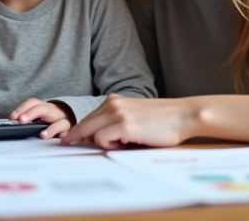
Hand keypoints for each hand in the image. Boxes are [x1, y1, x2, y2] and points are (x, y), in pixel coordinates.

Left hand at [10, 98, 73, 138]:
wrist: (66, 120)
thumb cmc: (48, 121)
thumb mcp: (36, 118)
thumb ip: (26, 120)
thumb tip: (12, 124)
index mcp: (43, 107)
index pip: (32, 103)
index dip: (22, 108)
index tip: (13, 117)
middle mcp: (53, 111)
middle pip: (43, 108)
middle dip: (31, 113)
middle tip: (21, 121)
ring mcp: (62, 121)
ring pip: (60, 121)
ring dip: (50, 128)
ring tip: (41, 135)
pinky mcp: (68, 131)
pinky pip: (67, 133)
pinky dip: (62, 135)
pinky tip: (57, 139)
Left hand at [60, 95, 195, 148]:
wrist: (184, 115)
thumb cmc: (163, 122)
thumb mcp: (134, 118)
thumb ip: (115, 124)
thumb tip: (96, 140)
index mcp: (114, 101)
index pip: (88, 118)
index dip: (76, 131)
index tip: (64, 139)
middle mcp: (113, 104)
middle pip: (84, 125)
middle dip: (74, 137)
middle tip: (64, 144)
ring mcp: (117, 114)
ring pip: (91, 133)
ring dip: (101, 143)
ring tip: (122, 144)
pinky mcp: (124, 125)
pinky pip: (102, 139)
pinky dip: (109, 145)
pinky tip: (126, 143)